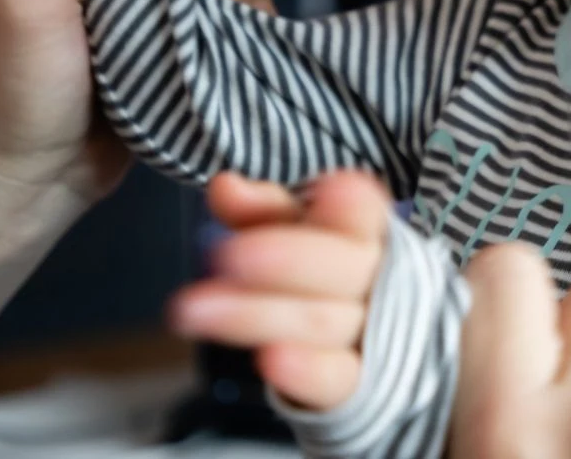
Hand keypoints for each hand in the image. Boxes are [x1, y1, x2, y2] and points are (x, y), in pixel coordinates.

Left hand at [169, 171, 388, 410]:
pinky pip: (337, 379)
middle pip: (341, 266)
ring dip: (258, 315)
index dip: (349, 205)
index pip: (363, 212)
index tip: (328, 193)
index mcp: (366, 232)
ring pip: (323, 322)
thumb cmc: (318, 275)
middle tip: (225, 256)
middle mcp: (377, 280)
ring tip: (193, 310)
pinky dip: (307, 371)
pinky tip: (269, 360)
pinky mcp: (357, 384)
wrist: (361, 346)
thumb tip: (225, 186)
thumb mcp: (290, 233)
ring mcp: (371, 335)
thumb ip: (262, 210)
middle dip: (285, 260)